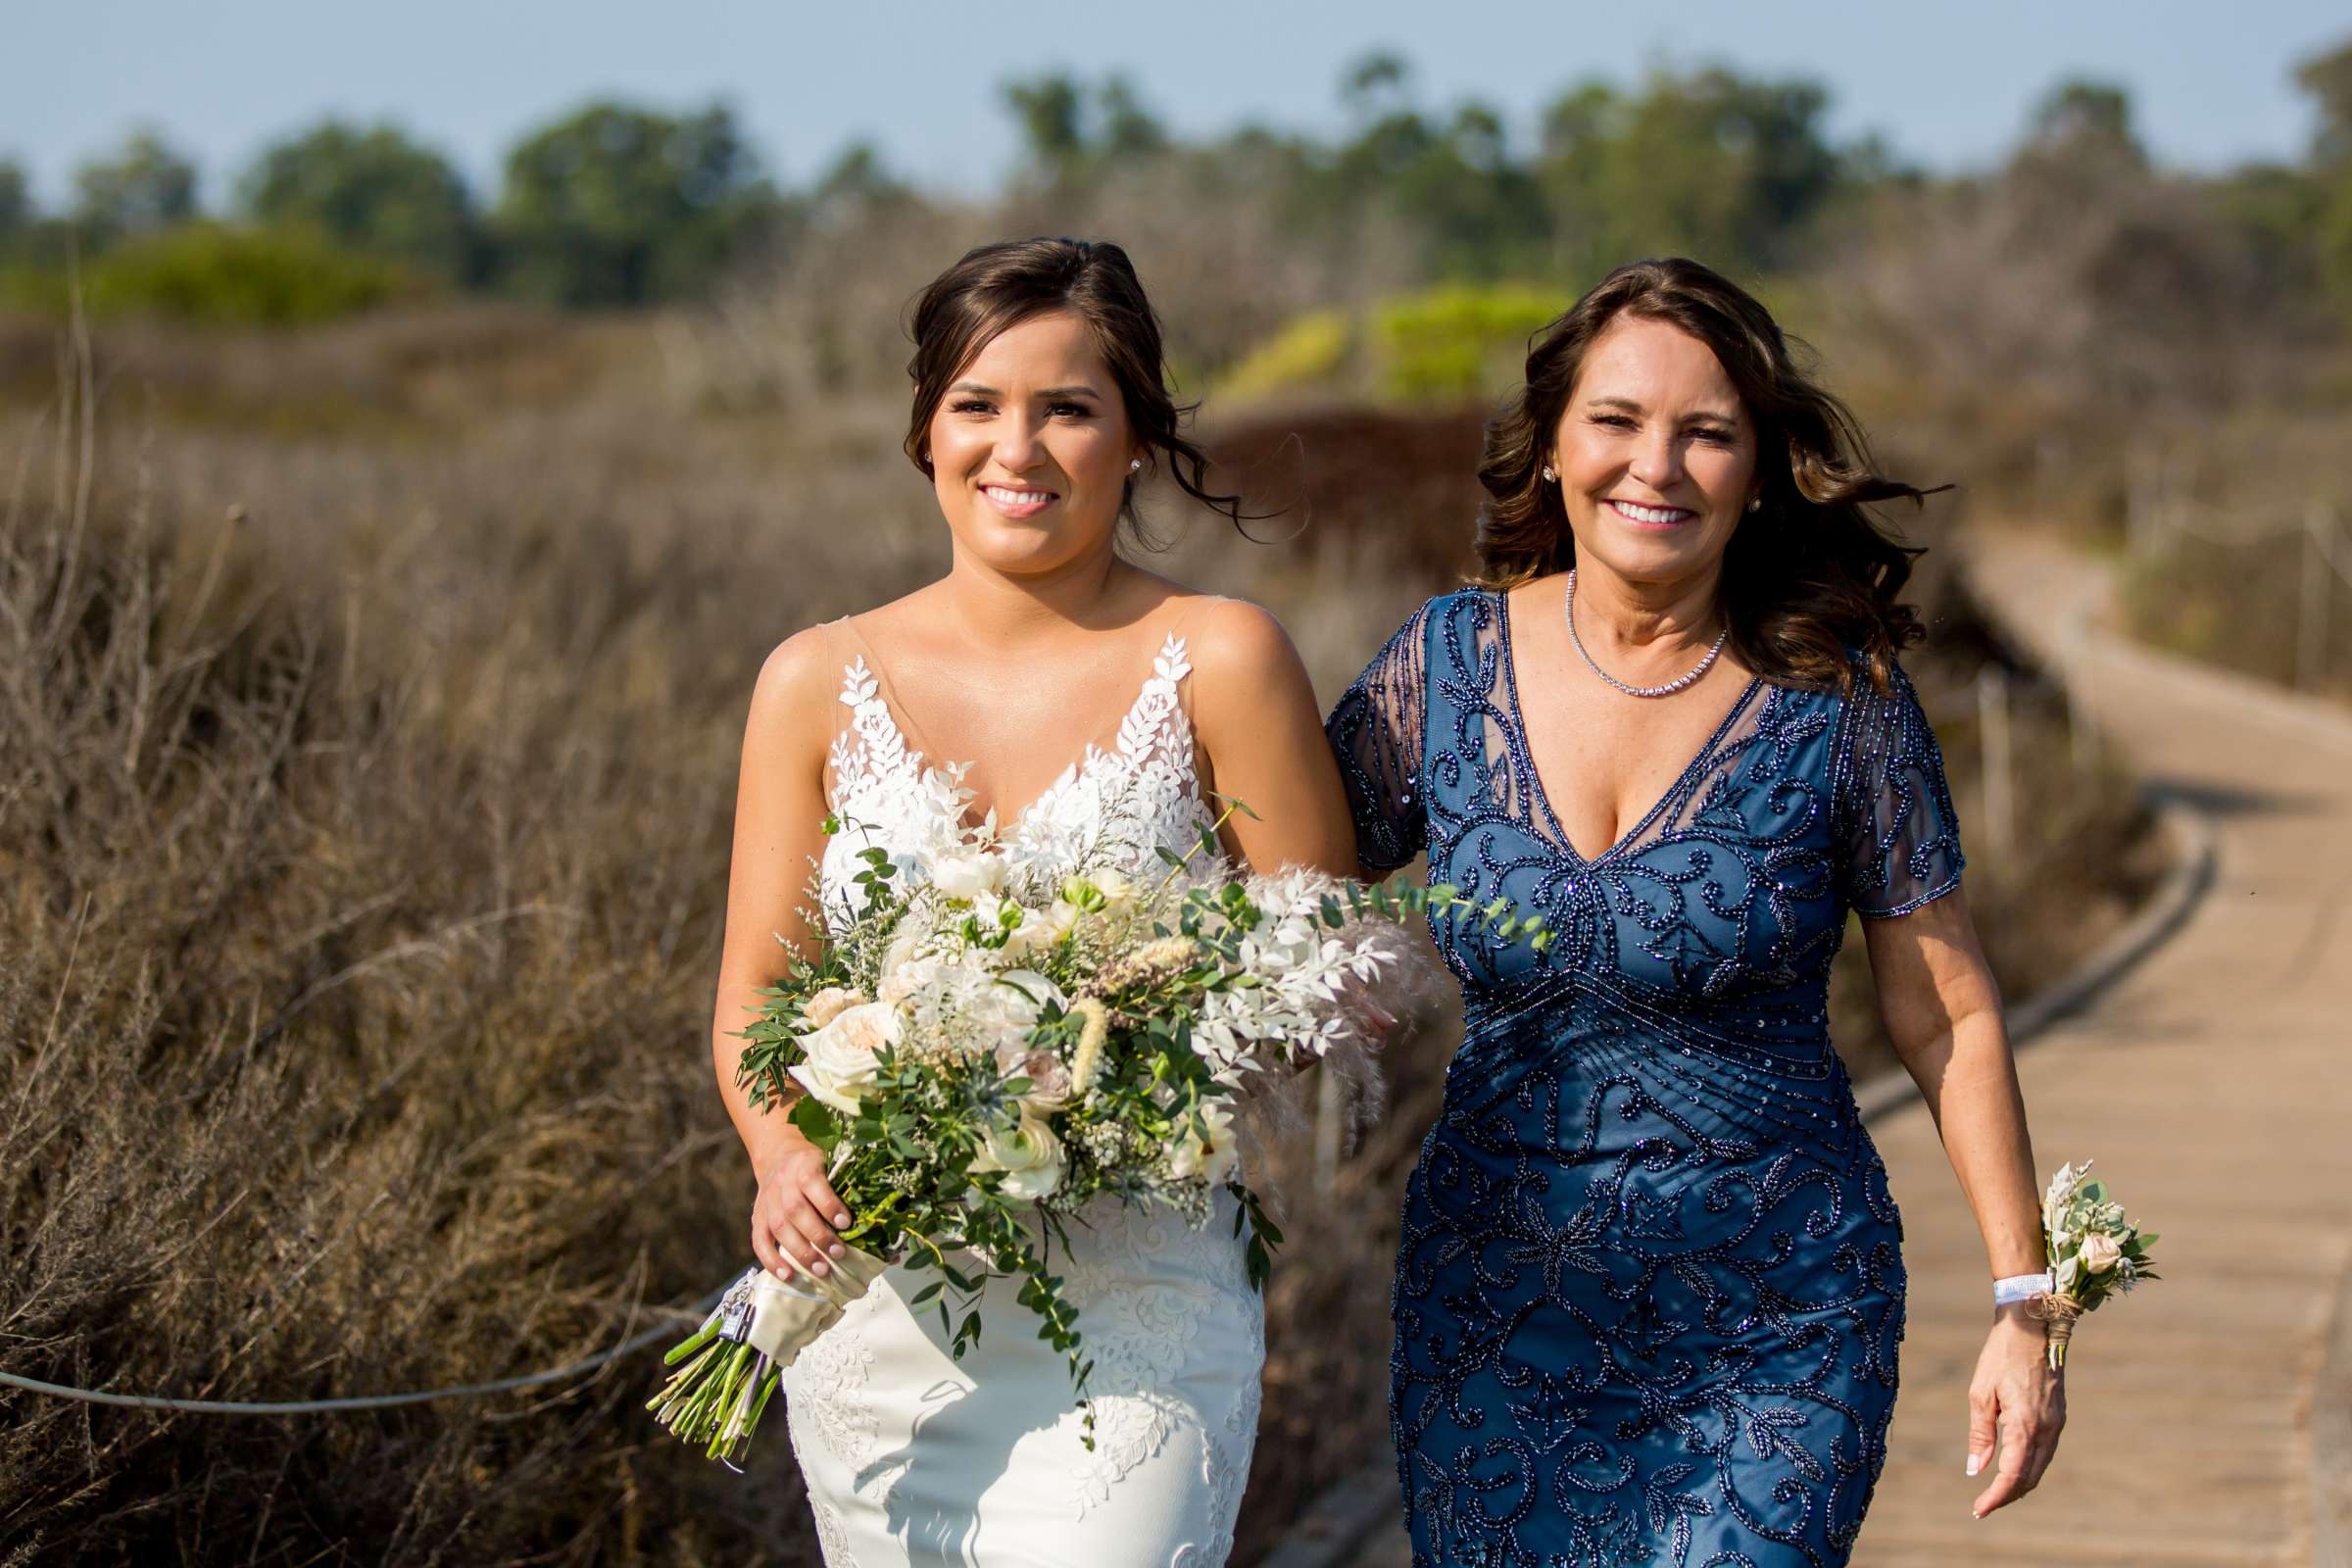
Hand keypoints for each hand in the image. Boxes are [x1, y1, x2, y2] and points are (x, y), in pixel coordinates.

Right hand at [750, 1127, 850, 1281]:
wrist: (778, 1155)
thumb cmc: (815, 1166)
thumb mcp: (833, 1164)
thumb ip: (853, 1187)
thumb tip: (887, 1225)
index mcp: (804, 1165)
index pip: (812, 1182)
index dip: (828, 1204)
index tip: (846, 1223)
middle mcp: (783, 1183)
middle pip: (795, 1210)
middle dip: (818, 1234)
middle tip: (838, 1252)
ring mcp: (768, 1202)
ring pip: (779, 1227)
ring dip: (800, 1251)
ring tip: (821, 1269)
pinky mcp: (757, 1218)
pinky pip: (760, 1241)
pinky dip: (772, 1261)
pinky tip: (789, 1275)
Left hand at [1965, 1303, 2065, 1516]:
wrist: (2033, 1327)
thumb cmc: (2000, 1356)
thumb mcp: (1981, 1393)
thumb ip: (1980, 1434)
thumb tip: (1975, 1469)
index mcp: (2025, 1424)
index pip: (2012, 1474)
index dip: (1996, 1496)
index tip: (1979, 1509)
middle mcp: (2046, 1429)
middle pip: (2029, 1477)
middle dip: (2007, 1496)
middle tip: (1983, 1506)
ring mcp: (2056, 1424)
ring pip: (2040, 1467)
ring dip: (2020, 1484)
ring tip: (1996, 1493)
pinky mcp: (2058, 1417)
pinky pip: (2045, 1452)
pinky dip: (2030, 1467)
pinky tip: (2014, 1468)